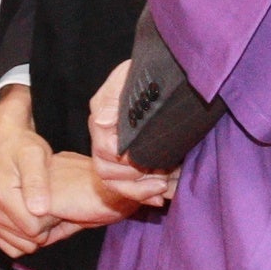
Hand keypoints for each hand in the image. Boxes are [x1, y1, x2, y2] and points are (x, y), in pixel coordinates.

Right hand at [0, 87, 68, 255]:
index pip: (34, 231)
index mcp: (2, 196)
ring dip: (34, 233)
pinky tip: (30, 218)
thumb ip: (37, 182)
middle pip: (27, 240)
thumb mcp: (36, 155)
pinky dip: (22, 237)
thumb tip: (38, 210)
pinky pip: (8, 245)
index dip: (51, 221)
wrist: (1, 141)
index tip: (54, 202)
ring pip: (19, 246)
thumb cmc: (22, 146)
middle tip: (48, 204)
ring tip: (40, 209)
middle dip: (43, 228)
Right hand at [86, 62, 179, 213]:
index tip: (148, 160)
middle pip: (106, 172)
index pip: (104, 150)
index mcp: (103, 120)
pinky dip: (145, 195)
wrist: (167, 76)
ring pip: (115, 184)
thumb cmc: (147, 73)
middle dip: (134, 179)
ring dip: (140, 190)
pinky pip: (130, 189)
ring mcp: (118, 154)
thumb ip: (113, 96)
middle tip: (162, 177)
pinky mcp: (133, 163)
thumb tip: (103, 121)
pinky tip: (162, 196)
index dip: (124, 160)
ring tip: (164, 186)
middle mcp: (106, 139)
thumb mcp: (129, 77)